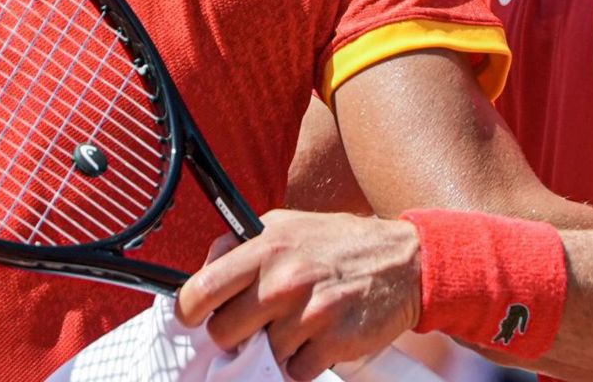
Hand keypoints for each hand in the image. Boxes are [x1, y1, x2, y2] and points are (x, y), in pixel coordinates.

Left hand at [175, 210, 423, 380]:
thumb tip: (202, 271)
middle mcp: (285, 280)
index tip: (193, 317)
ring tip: (298, 322)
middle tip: (256, 322)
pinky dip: (303, 361)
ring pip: (262, 354)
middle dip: (235, 333)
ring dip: (276, 346)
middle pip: (224, 332)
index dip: (189, 311)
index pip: (201, 290)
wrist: (404, 261)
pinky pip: (296, 371)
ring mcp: (310, 313)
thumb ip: (241, 246)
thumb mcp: (286, 225)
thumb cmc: (338, 244)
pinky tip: (318, 337)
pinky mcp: (334, 342)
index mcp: (267, 248)